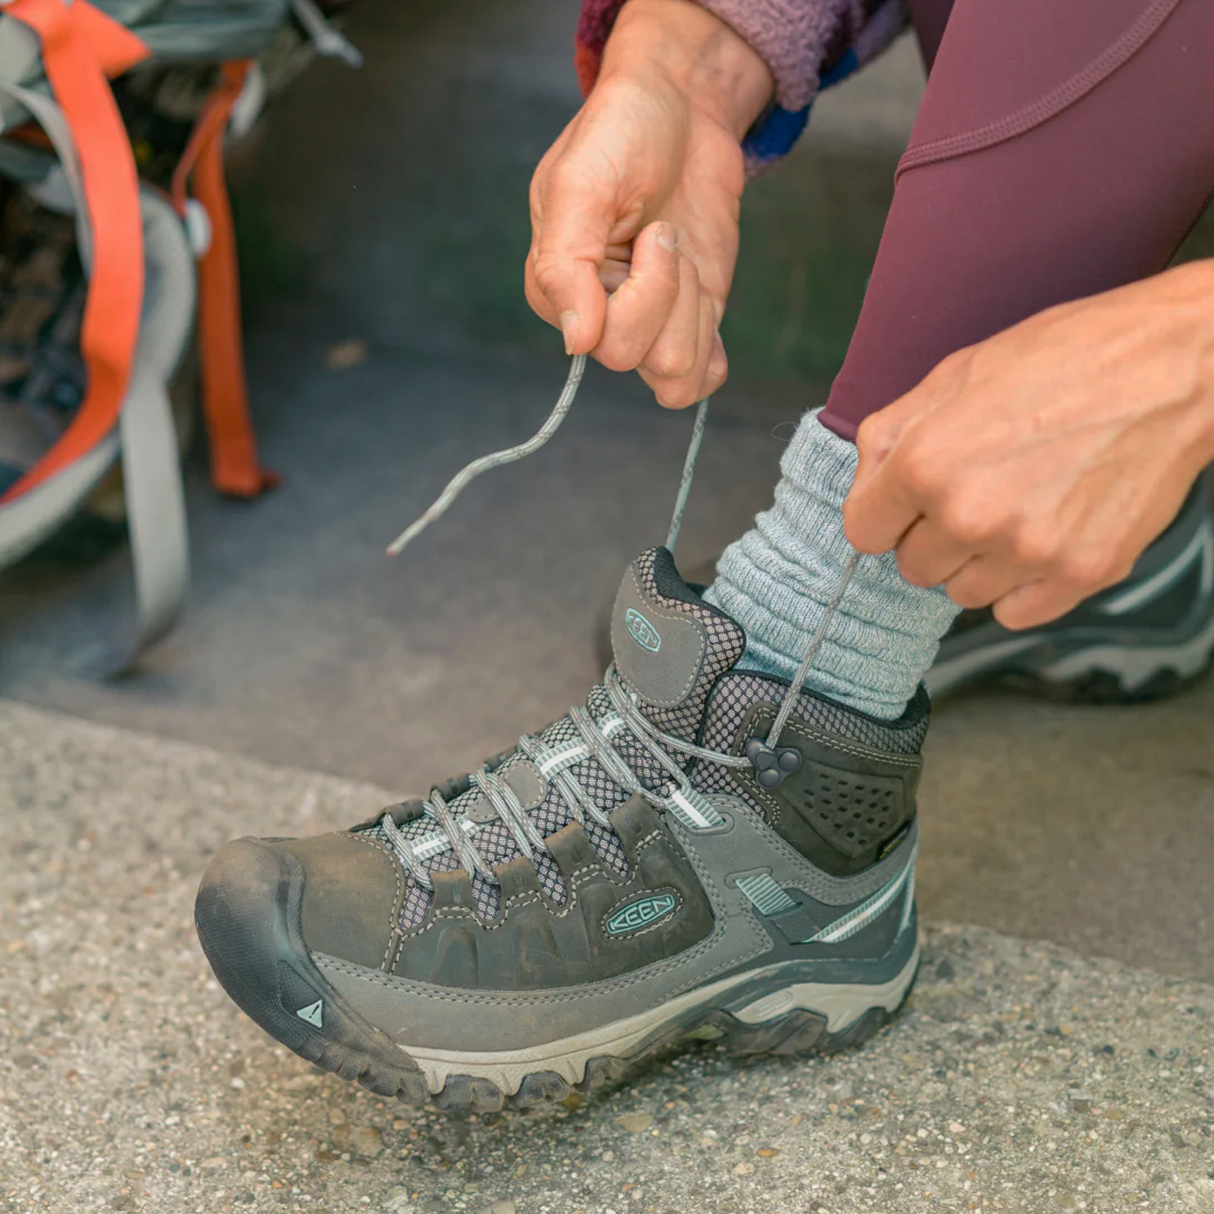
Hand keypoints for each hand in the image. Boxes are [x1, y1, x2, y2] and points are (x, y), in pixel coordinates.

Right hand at [525, 0, 771, 407]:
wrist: (682, 105)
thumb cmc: (621, 132)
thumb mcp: (581, 183)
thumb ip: (564, 265)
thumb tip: (576, 342)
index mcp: (556, 290)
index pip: (601, 341)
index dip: (641, 290)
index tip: (646, 227)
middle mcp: (596, 317)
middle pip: (638, 358)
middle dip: (668, 291)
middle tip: (664, 232)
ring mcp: (646, 325)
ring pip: (674, 377)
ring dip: (692, 312)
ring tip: (680, 256)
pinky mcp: (688, 323)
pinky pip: (699, 382)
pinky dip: (711, 353)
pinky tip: (703, 303)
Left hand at [843, 261, 1213, 628]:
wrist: (1173, 367)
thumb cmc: (1066, 358)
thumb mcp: (955, 374)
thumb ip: (890, 434)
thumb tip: (864, 485)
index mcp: (925, 464)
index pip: (864, 533)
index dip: (885, 513)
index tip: (907, 502)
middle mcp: (969, 515)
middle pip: (912, 567)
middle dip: (932, 535)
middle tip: (977, 492)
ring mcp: (1026, 551)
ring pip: (961, 593)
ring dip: (978, 562)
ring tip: (1018, 507)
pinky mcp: (1079, 574)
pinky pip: (1013, 613)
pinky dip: (1022, 586)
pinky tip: (1044, 536)